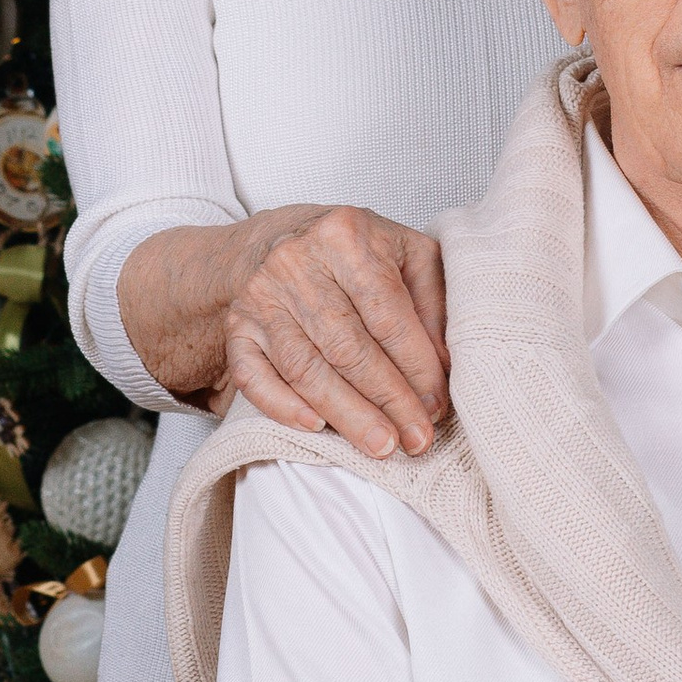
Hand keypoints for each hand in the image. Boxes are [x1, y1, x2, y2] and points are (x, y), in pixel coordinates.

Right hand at [118, 208, 447, 455]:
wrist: (280, 240)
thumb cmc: (355, 252)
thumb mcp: (406, 253)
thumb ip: (432, 301)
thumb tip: (444, 366)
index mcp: (346, 235)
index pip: (386, 313)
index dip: (416, 366)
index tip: (436, 405)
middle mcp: (296, 262)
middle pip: (346, 346)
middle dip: (387, 399)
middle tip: (415, 439)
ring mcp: (260, 297)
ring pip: (304, 367)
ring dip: (346, 414)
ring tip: (380, 446)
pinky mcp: (237, 327)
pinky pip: (253, 375)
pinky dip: (282, 406)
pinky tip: (317, 428)